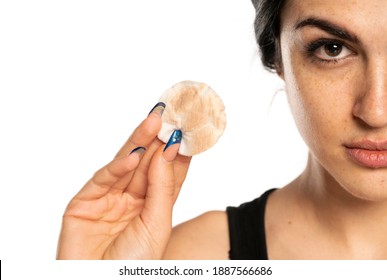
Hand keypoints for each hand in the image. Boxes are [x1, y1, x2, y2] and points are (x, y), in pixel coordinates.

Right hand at [57, 103, 190, 258]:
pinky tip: (136, 152)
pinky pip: (104, 179)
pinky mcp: (84, 202)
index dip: (176, 151)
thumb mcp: (157, 224)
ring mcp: (107, 198)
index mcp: (151, 205)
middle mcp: (130, 198)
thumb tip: (166, 152)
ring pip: (126, 164)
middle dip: (159, 138)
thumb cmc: (133, 264)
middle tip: (171, 115)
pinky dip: (119, 165)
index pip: (167, 172)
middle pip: (147, 162)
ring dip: (141, 141)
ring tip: (156, 121)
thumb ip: (162, 188)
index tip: (188, 129)